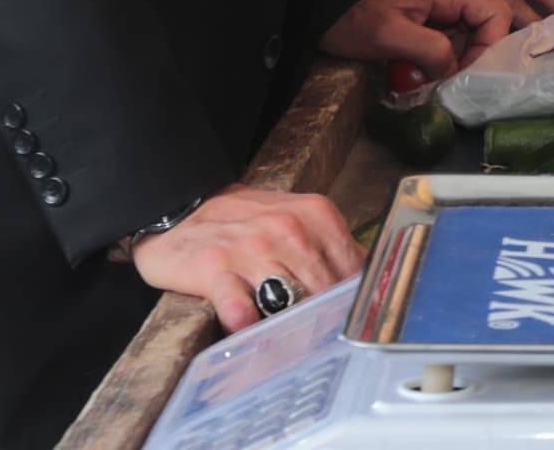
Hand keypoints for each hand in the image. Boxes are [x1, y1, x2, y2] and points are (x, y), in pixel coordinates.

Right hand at [127, 185, 361, 332]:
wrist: (183, 206)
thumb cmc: (247, 221)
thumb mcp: (299, 221)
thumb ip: (333, 248)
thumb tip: (370, 280)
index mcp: (317, 215)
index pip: (353, 268)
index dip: (354, 301)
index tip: (352, 322)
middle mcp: (288, 229)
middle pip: (324, 290)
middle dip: (326, 320)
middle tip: (323, 344)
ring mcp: (252, 248)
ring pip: (290, 301)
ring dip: (293, 329)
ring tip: (294, 347)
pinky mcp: (215, 269)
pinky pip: (241, 310)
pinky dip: (249, 329)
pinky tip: (252, 336)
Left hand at [321, 0, 518, 80]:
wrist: (316, 6)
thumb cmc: (351, 17)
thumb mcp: (389, 36)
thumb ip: (431, 50)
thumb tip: (455, 72)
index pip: (494, 12)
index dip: (491, 44)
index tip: (469, 73)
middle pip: (482, 25)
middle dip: (469, 57)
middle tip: (448, 82)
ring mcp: (434, 7)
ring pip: (462, 37)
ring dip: (449, 63)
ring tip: (426, 81)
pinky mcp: (420, 20)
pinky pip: (442, 42)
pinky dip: (434, 61)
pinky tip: (414, 74)